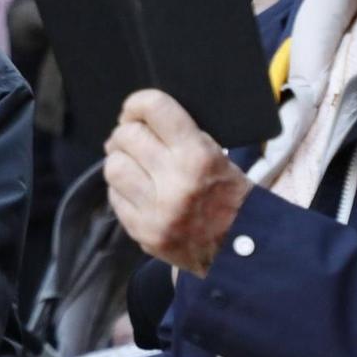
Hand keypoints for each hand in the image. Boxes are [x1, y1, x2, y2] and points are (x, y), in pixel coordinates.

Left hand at [104, 89, 253, 275]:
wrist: (243, 252)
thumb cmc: (231, 198)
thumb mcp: (218, 157)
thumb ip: (180, 136)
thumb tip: (138, 120)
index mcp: (198, 156)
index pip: (154, 108)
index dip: (137, 104)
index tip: (136, 111)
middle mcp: (174, 182)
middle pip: (125, 136)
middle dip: (126, 134)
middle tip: (134, 140)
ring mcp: (156, 211)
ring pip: (113, 166)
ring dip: (120, 161)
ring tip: (133, 165)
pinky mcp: (143, 233)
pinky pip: (115, 197)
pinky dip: (121, 189)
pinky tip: (138, 191)